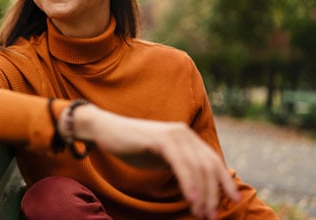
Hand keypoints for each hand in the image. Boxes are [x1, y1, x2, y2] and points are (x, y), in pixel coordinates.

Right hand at [64, 104, 240, 218]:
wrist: (107, 130)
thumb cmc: (134, 147)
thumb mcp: (162, 157)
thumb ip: (180, 167)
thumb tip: (199, 189)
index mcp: (188, 137)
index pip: (214, 161)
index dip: (225, 182)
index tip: (234, 201)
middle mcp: (184, 133)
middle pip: (209, 167)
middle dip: (214, 194)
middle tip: (211, 216)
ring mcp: (173, 135)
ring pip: (197, 168)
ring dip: (202, 194)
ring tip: (200, 213)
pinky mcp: (160, 139)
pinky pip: (180, 164)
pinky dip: (188, 183)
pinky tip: (190, 198)